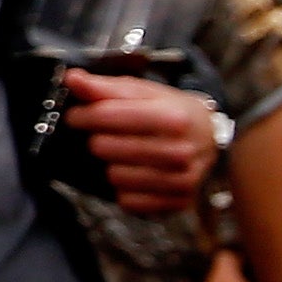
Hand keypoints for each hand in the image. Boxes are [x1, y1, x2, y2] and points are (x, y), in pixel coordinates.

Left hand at [63, 71, 220, 213]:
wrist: (209, 137)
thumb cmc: (172, 112)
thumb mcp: (143, 91)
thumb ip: (105, 86)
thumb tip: (73, 79)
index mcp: (173, 117)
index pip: (106, 116)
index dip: (82, 115)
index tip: (76, 115)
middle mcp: (181, 151)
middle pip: (105, 148)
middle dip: (97, 139)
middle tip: (103, 135)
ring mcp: (182, 180)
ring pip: (114, 176)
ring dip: (110, 164)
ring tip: (120, 153)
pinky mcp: (178, 202)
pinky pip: (128, 201)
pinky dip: (124, 188)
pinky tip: (133, 172)